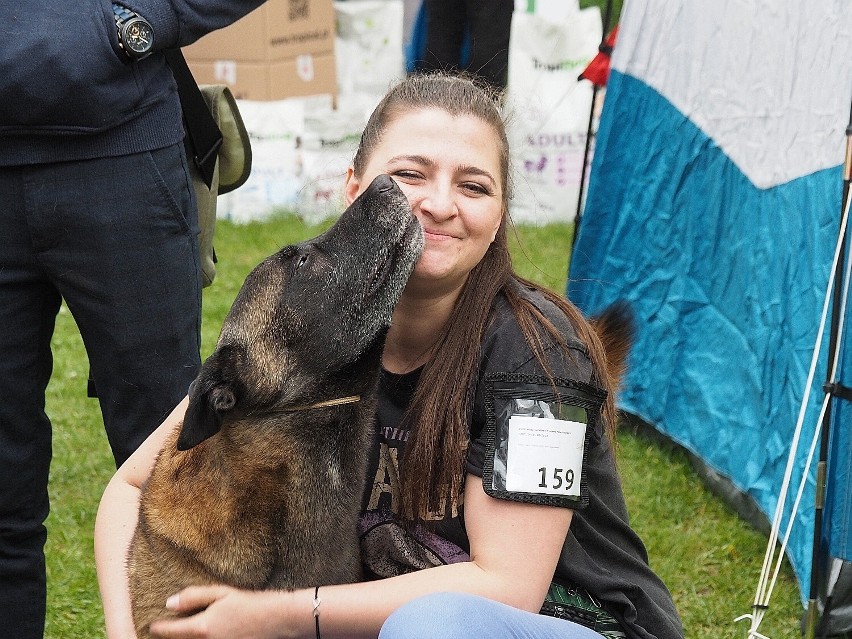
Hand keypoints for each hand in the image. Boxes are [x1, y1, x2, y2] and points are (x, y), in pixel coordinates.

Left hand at [149, 586, 290, 638]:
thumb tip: (169, 602)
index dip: (159, 628)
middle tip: (168, 630)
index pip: (170, 631)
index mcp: (202, 627)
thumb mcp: (222, 593)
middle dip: (171, 637)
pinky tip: (205, 635)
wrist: (276, 620)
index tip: (153, 626)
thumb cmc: (250, 603)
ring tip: (187, 633)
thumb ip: (193, 597)